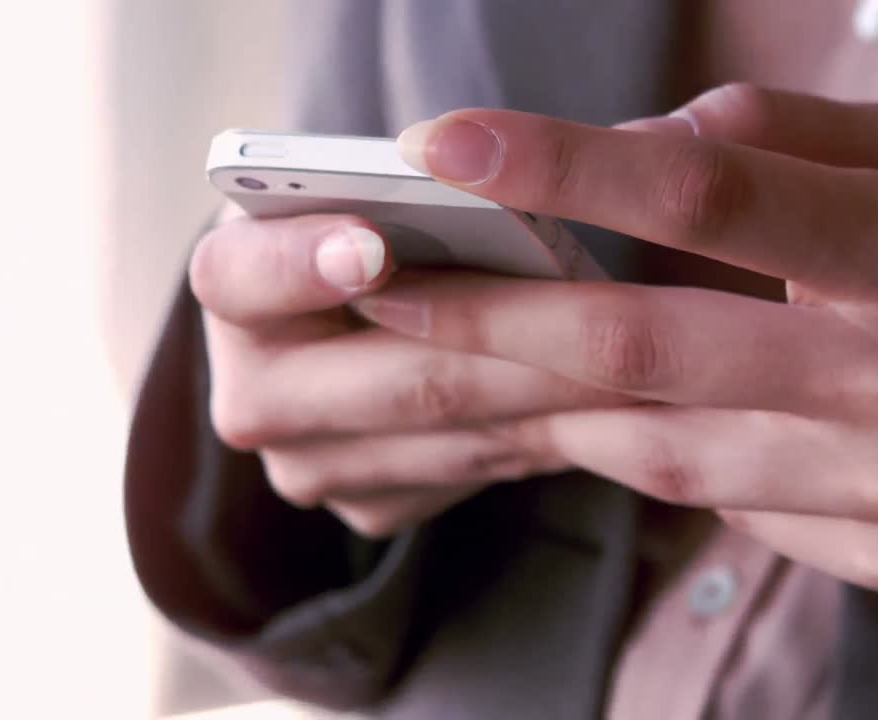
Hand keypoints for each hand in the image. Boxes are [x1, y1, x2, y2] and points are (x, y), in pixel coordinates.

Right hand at [191, 211, 629, 536]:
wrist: (369, 313)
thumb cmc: (387, 222)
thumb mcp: (378, 186)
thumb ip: (421, 185)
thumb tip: (526, 173)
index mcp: (230, 284)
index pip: (238, 276)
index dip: (303, 263)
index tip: (374, 244)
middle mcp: (252, 391)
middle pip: (385, 380)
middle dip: (506, 344)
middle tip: (605, 319)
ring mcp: (307, 463)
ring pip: (448, 437)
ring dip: (553, 398)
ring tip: (647, 363)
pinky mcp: (365, 505)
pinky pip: (472, 471)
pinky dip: (546, 434)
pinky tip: (611, 406)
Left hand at [353, 85, 877, 592]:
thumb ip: (776, 138)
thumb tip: (631, 144)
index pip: (707, 192)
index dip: (563, 163)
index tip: (445, 142)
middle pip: (646, 348)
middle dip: (493, 320)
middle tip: (381, 288)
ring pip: (661, 448)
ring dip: (545, 400)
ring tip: (458, 356)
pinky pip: (718, 503)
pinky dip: (645, 454)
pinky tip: (599, 418)